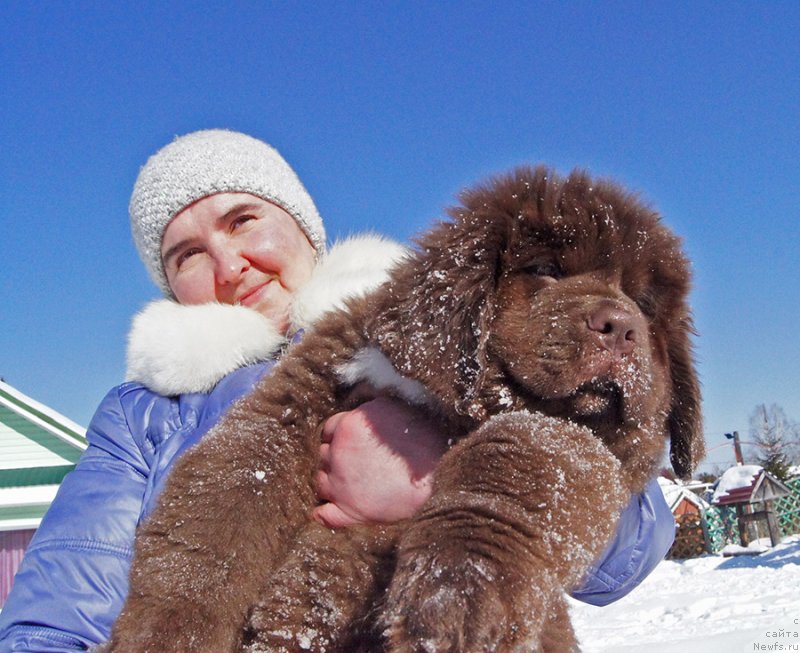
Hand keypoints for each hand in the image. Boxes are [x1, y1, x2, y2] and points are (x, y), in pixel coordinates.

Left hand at [312, 397, 447, 527]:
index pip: (329, 430)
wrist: (439, 472)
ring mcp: (342, 484)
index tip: (350, 442)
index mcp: (348, 427)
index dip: (338, 436)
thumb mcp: (392, 410)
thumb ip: (371, 410)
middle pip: (323, 456)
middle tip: (356, 463)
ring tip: (350, 484)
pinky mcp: (352, 509)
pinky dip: (324, 514)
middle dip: (335, 458)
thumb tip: (365, 412)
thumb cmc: (422, 438)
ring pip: (322, 482)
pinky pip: (327, 515)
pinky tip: (325, 512)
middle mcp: (339, 454)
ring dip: (331, 483)